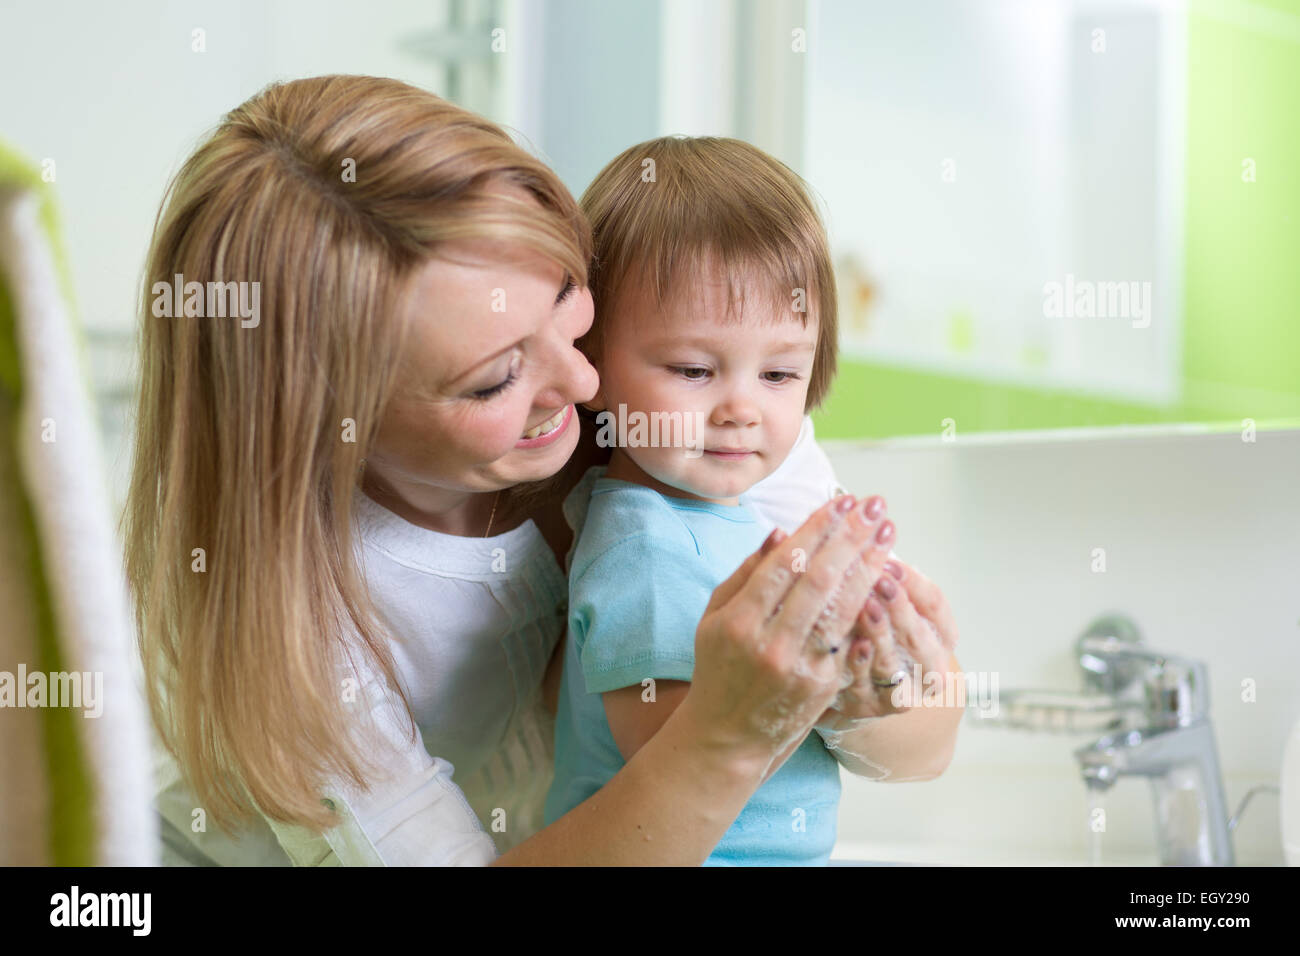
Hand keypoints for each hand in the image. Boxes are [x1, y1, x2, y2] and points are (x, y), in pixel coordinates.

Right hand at [681, 494, 896, 771]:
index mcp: (738, 621)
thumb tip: (780, 533)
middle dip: (850, 538)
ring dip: (869, 567)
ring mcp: (799, 667)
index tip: (841, 502)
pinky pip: (849, 637)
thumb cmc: (719, 667)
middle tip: (875, 507)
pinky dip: (868, 605)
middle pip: (818, 580)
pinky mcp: (823, 686)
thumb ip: (746, 573)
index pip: (783, 563)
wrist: (727, 735)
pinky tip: (885, 579)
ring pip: (842, 608)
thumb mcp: (715, 616)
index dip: (816, 530)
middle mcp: (769, 643)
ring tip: (887, 535)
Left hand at [817, 558, 960, 729]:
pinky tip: (852, 643)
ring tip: (866, 606)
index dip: (913, 582)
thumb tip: (861, 526)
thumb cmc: (867, 627)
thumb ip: (875, 570)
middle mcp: (929, 666)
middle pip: (921, 637)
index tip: (889, 559)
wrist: (855, 686)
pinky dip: (861, 665)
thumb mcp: (880, 599)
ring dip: (882, 634)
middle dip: (902, 607)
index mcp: (939, 634)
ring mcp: (903, 691)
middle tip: (881, 578)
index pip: (934, 604)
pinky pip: (868, 688)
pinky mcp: (873, 708)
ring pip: (896, 664)